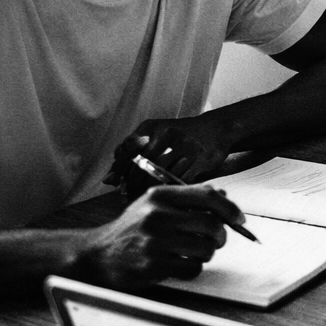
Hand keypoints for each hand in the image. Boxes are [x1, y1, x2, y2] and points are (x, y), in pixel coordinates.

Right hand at [76, 185, 239, 286]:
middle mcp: (157, 215)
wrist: (98, 255)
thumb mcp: (154, 204)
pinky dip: (193, 268)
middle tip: (215, 240)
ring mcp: (154, 241)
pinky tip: (179, 263)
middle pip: (212, 224)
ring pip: (206, 248)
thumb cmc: (132, 229)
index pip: (208, 196)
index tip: (239, 219)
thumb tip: (225, 198)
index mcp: (160, 195)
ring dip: (206, 253)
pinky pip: (193, 268)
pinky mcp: (153, 264)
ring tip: (192, 252)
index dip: (230, 209)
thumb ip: (188, 198)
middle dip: (220, 235)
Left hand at [105, 114, 236, 193]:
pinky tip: (166, 195)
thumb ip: (130, 154)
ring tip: (144, 198)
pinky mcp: (200, 161)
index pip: (128, 150)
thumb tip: (108, 181)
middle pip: (142, 165)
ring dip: (150, 190)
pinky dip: (170, 190)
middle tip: (129, 197)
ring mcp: (186, 147)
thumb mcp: (153, 135)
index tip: (118, 185)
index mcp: (152, 127)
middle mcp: (168, 134)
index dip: (121, 171)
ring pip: (160, 175)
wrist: (217, 129)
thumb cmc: (180, 135)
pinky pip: (179, 181)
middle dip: (133, 184)